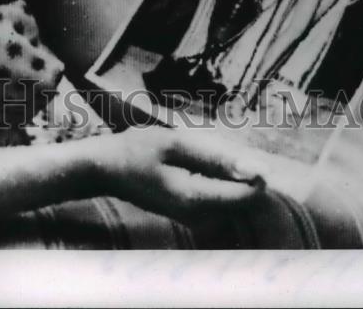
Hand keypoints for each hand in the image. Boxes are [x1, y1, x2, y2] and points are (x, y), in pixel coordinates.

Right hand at [100, 125, 265, 222]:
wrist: (105, 169)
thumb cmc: (136, 150)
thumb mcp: (175, 143)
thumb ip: (215, 158)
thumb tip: (254, 171)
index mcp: (196, 199)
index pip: (247, 197)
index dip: (257, 174)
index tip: (248, 152)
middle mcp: (199, 216)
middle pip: (243, 201)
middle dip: (244, 175)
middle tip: (219, 149)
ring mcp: (194, 218)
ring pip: (232, 200)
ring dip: (231, 176)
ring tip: (205, 153)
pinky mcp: (190, 213)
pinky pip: (219, 199)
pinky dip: (219, 181)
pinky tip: (199, 163)